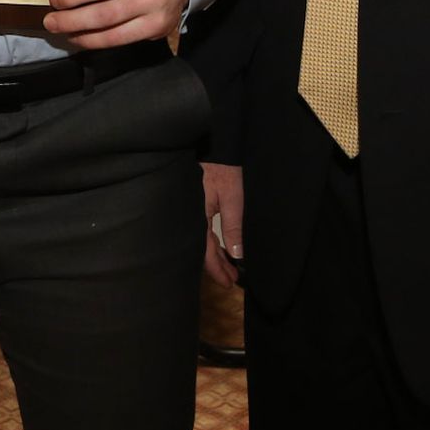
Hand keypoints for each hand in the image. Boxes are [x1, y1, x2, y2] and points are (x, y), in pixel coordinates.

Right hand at [202, 162, 243, 286]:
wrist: (213, 146)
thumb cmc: (223, 171)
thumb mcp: (232, 199)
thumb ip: (233, 227)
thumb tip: (237, 255)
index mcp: (198, 218)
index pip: (206, 252)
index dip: (217, 270)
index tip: (229, 284)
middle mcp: (192, 218)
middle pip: (202, 249)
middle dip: (218, 266)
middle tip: (232, 279)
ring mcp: (192, 211)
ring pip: (201, 241)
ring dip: (216, 255)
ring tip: (230, 267)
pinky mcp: (195, 206)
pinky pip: (202, 231)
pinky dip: (212, 242)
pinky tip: (221, 246)